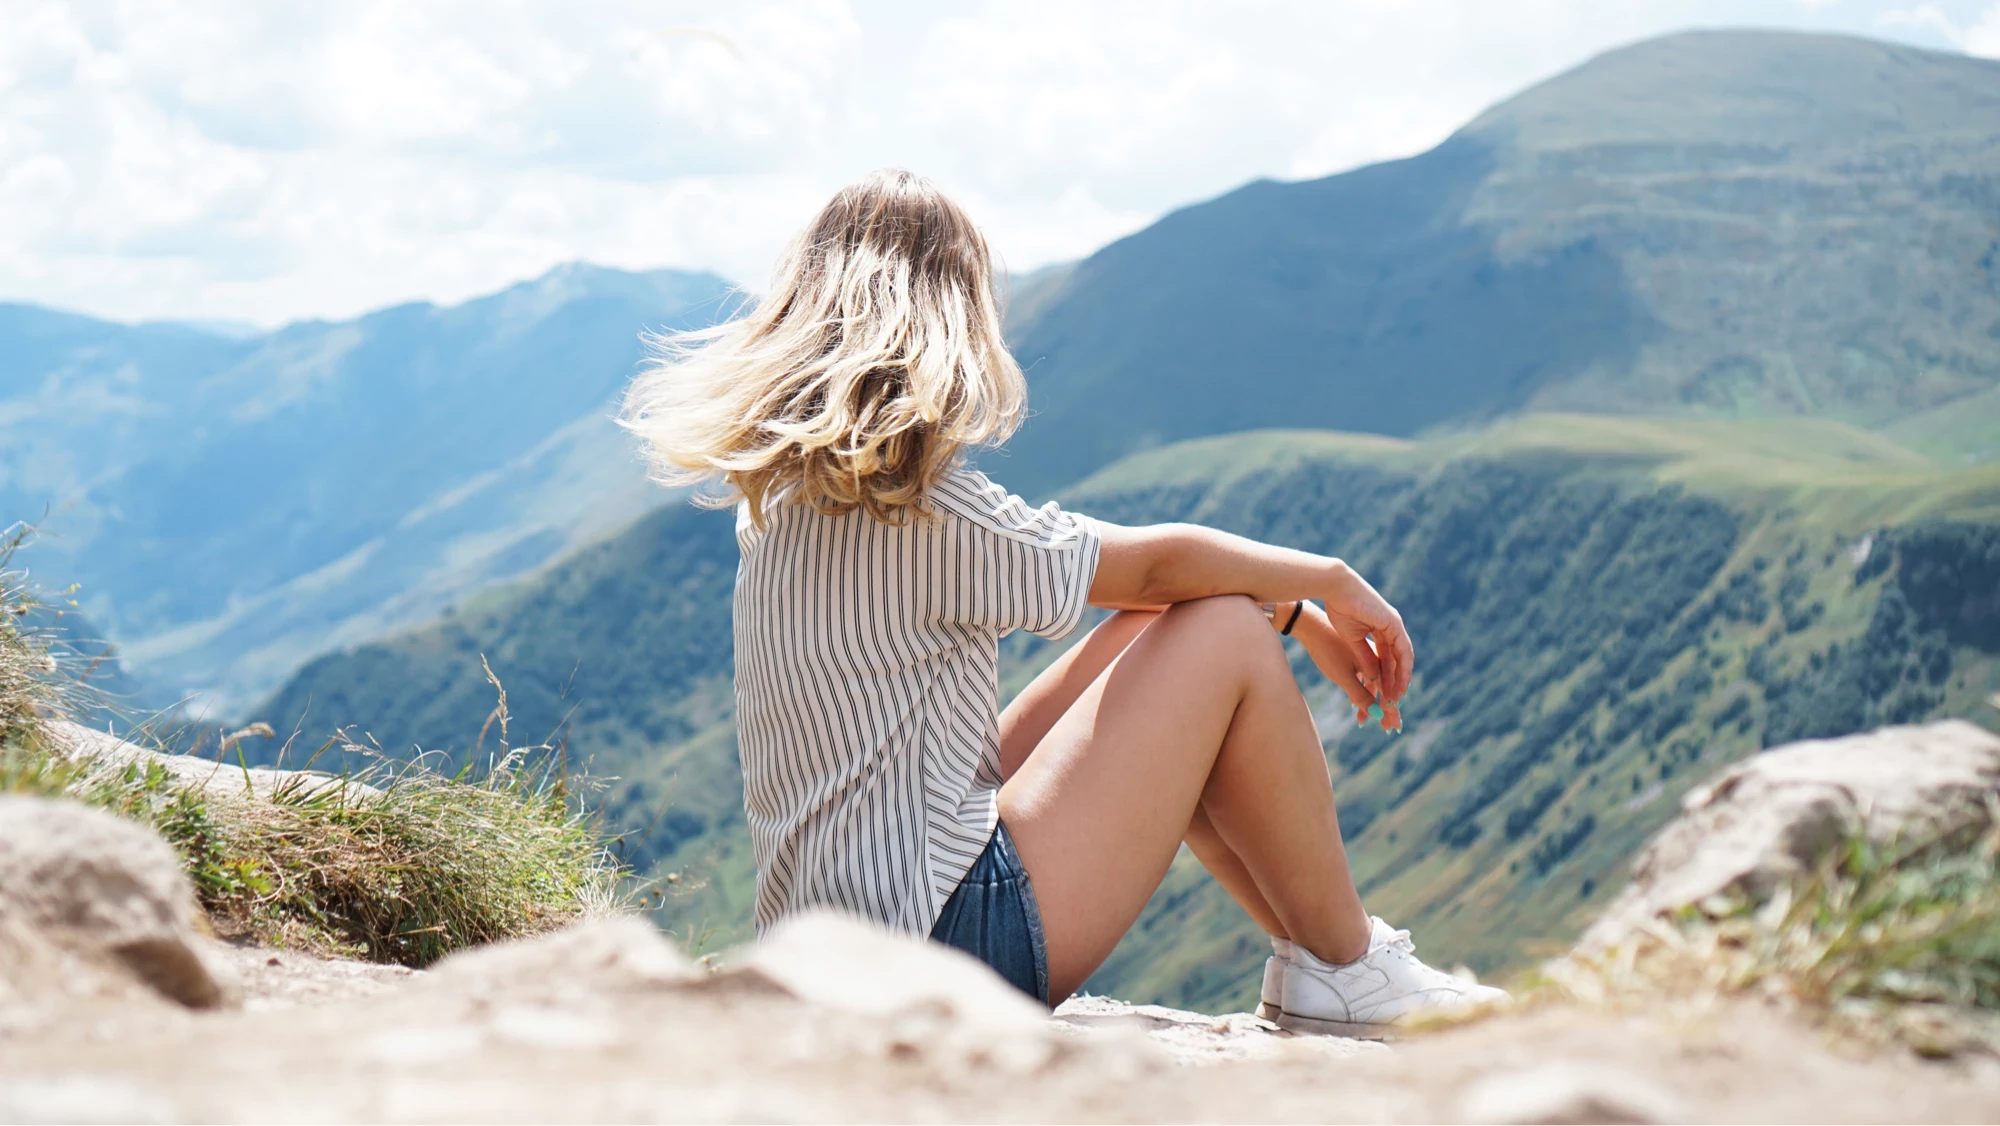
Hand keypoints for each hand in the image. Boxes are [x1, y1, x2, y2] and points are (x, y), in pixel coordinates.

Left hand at [1294, 608, 1398, 730]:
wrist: (1310, 625)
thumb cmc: (1327, 649)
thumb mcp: (1343, 676)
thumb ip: (1361, 694)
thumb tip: (1378, 715)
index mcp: (1380, 657)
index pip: (1391, 689)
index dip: (1393, 709)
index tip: (1394, 727)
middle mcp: (1378, 655)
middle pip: (1386, 686)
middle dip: (1386, 708)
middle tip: (1389, 729)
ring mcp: (1367, 655)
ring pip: (1374, 682)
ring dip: (1371, 701)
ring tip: (1365, 721)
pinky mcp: (1356, 655)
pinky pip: (1364, 676)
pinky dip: (1361, 690)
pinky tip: (1353, 705)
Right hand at [1320, 562, 1412, 715]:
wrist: (1336, 589)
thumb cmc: (1338, 610)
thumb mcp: (1353, 641)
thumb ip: (1365, 657)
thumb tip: (1372, 677)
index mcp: (1380, 629)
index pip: (1388, 658)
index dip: (1387, 677)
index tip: (1384, 696)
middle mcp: (1391, 627)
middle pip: (1397, 661)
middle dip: (1395, 683)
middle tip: (1393, 704)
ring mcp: (1394, 624)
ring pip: (1403, 658)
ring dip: (1400, 680)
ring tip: (1396, 699)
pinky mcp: (1394, 623)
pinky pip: (1403, 651)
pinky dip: (1402, 669)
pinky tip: (1400, 684)